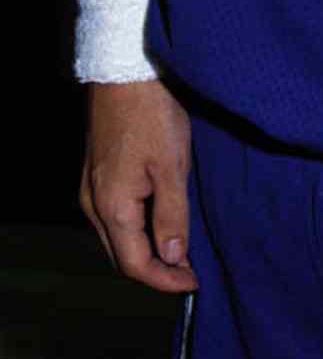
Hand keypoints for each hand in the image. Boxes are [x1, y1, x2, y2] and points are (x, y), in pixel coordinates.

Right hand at [79, 78, 196, 293]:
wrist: (124, 73)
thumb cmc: (151, 116)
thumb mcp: (172, 167)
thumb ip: (173, 216)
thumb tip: (174, 258)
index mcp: (112, 209)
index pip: (135, 265)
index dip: (166, 281)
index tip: (194, 284)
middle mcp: (94, 205)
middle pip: (122, 257)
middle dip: (155, 270)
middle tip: (190, 272)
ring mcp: (92, 190)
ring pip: (117, 238)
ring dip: (146, 250)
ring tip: (181, 250)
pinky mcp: (97, 175)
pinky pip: (114, 217)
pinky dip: (137, 229)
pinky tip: (161, 220)